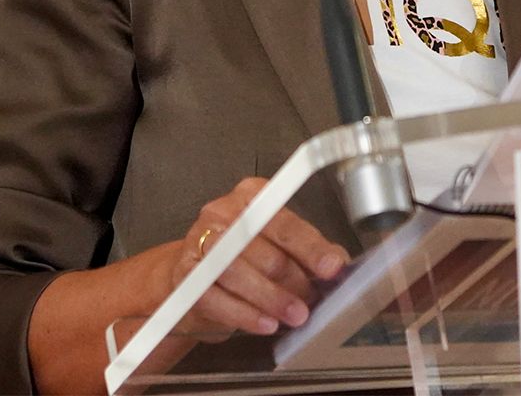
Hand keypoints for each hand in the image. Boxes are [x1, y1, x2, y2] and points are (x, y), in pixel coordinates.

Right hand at [165, 177, 349, 335]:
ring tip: (294, 315)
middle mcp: (222, 213)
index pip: (286, 223)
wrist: (191, 276)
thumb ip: (306, 250)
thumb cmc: (242, 256)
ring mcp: (199, 243)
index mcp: (251, 196)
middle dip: (294, 281)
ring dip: (273, 299)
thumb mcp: (275, 244)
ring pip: (240, 274)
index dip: (312, 248)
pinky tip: (266, 323)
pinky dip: (246, 315)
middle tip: (312, 301)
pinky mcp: (184, 275)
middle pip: (265, 251)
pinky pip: (218, 299)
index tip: (332, 267)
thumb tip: (337, 264)